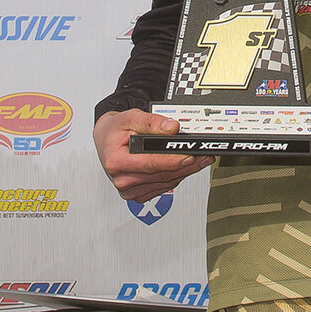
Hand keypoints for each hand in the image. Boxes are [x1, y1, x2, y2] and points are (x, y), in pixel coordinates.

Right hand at [94, 110, 212, 201]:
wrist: (106, 140)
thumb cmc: (116, 130)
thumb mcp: (130, 117)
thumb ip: (152, 122)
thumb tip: (172, 128)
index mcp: (117, 162)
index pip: (151, 164)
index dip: (173, 160)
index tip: (191, 155)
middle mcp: (122, 179)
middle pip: (162, 175)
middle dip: (186, 165)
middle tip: (204, 155)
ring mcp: (130, 190)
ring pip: (166, 183)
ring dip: (184, 172)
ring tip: (199, 159)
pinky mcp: (138, 194)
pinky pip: (163, 187)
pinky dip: (175, 176)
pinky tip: (183, 167)